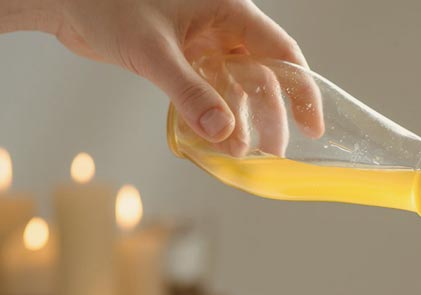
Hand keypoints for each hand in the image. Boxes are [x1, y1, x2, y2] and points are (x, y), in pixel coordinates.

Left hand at [3, 0, 313, 142]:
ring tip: (241, 154)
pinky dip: (214, 117)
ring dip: (241, 122)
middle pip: (262, 77)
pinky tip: (215, 140)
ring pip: (237, 89)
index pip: (281, 53)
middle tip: (271, 152)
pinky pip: (210, 93)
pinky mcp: (185, 60)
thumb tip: (223, 134)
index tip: (313, 126)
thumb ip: (189, 92)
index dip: (301, 90)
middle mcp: (223, 29)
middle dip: (269, 116)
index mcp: (229, 12)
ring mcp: (204, 46)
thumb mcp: (153, 50)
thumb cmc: (107, 3)